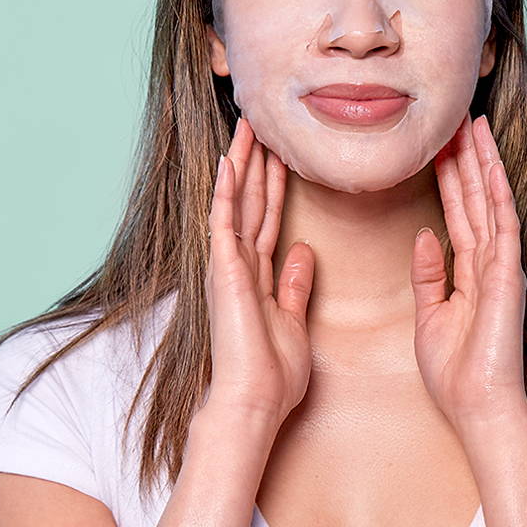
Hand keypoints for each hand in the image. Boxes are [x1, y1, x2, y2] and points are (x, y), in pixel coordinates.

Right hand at [204, 117, 314, 426]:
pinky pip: (225, 222)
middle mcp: (240, 264)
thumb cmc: (273, 372)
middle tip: (262, 124)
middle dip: (257, 163)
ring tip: (248, 127)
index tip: (280, 155)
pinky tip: (230, 160)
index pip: (268, 218)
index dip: (274, 185)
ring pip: (238, 202)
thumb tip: (303, 251)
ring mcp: (229, 266)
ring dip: (242, 164)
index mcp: (258, 275)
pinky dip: (227, 190)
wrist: (254, 402)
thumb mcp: (294, 319)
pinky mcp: (224, 271)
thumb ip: (294, 284)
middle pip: (252, 202)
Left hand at [410, 114, 526, 430]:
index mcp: (470, 270)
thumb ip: (429, 274)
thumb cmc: (455, 370)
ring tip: (472, 123)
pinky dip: (495, 191)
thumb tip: (423, 235)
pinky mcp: (507, 275)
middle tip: (456, 117)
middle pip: (475, 197)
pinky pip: (501, 223)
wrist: (478, 407)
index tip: (439, 142)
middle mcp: (489, 261)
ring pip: (490, 201)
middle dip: (465, 156)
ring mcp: (501, 265)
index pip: (458, 211)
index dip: (448, 175)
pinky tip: (489, 163)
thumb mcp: (430, 315)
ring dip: (481, 162)